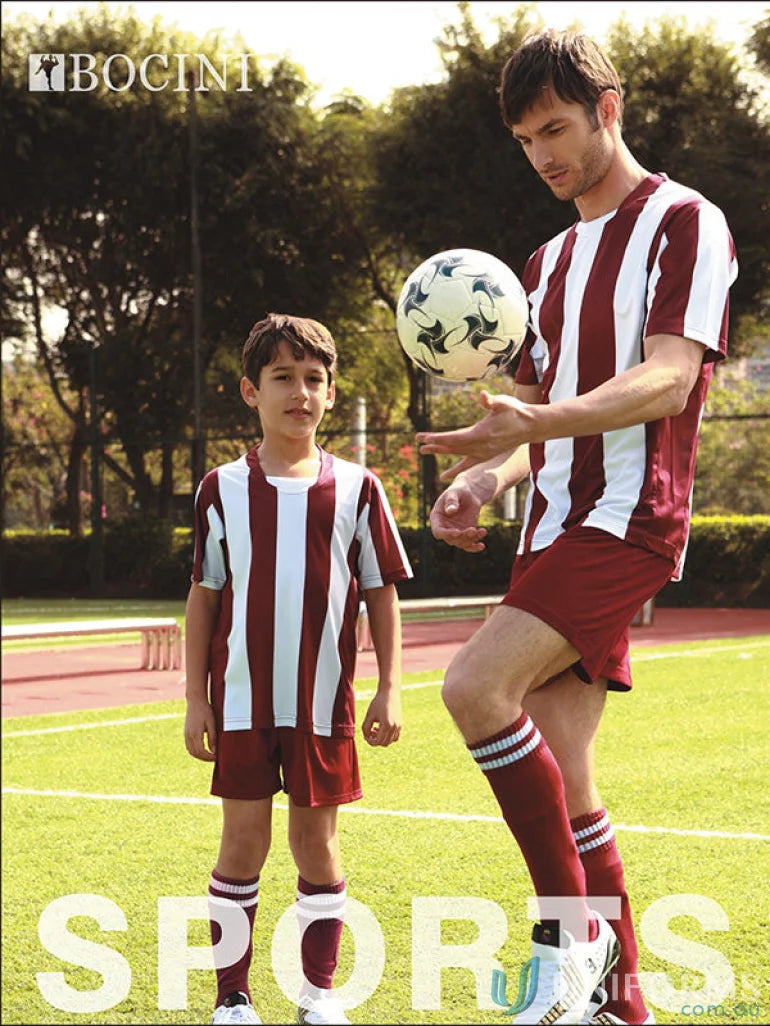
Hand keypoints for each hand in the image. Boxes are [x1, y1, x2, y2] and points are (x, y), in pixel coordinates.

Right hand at [184, 697, 216, 761]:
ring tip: (209, 756)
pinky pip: (188, 746)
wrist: (195, 701)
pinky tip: (202, 750)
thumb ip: (212, 738)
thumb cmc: (205, 711)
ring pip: (191, 751)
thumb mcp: (212, 724)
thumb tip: (214, 751)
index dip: (209, 757)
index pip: (201, 752)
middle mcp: (188, 736)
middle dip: (205, 758)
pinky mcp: (185, 733)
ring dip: (199, 756)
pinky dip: (195, 751)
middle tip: (214, 758)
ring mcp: (186, 734)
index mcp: (195, 734)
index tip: (216, 757)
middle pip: (195, 753)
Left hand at [361, 689, 401, 746]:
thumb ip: (365, 728)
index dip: (370, 741)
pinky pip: (395, 736)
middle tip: (370, 732)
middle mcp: (394, 727)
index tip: (365, 735)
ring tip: (376, 729)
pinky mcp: (400, 724)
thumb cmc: (378, 702)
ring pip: (390, 741)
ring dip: (382, 739)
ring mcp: (398, 726)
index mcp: (386, 725)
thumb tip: (367, 737)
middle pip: (384, 743)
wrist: (389, 692)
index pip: (378, 742)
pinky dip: (388, 736)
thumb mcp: (369, 715)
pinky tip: (382, 728)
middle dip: (375, 740)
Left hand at [417, 391, 535, 461]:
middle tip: (418, 444)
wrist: (530, 426)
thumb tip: (483, 395)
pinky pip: (466, 465)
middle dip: (434, 445)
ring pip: (456, 454)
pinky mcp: (485, 455)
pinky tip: (444, 476)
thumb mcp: (504, 403)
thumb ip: (492, 401)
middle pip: (452, 447)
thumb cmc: (516, 412)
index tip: (423, 437)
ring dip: (440, 452)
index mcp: (480, 434)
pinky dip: (455, 470)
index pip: (453, 438)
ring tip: (423, 451)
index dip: (438, 438)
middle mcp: (480, 447)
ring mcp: (482, 453)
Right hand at [430, 479, 487, 552]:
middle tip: (473, 529)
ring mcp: (454, 532)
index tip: (458, 532)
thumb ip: (452, 501)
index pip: (438, 531)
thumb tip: (450, 511)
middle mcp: (444, 527)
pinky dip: (474, 547)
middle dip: (462, 536)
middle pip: (450, 539)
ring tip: (483, 531)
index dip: (446, 534)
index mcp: (437, 518)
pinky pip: (467, 545)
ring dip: (471, 539)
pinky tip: (482, 546)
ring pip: (461, 543)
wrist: (470, 495)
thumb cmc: (459, 491)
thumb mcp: (455, 492)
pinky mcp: (464, 534)